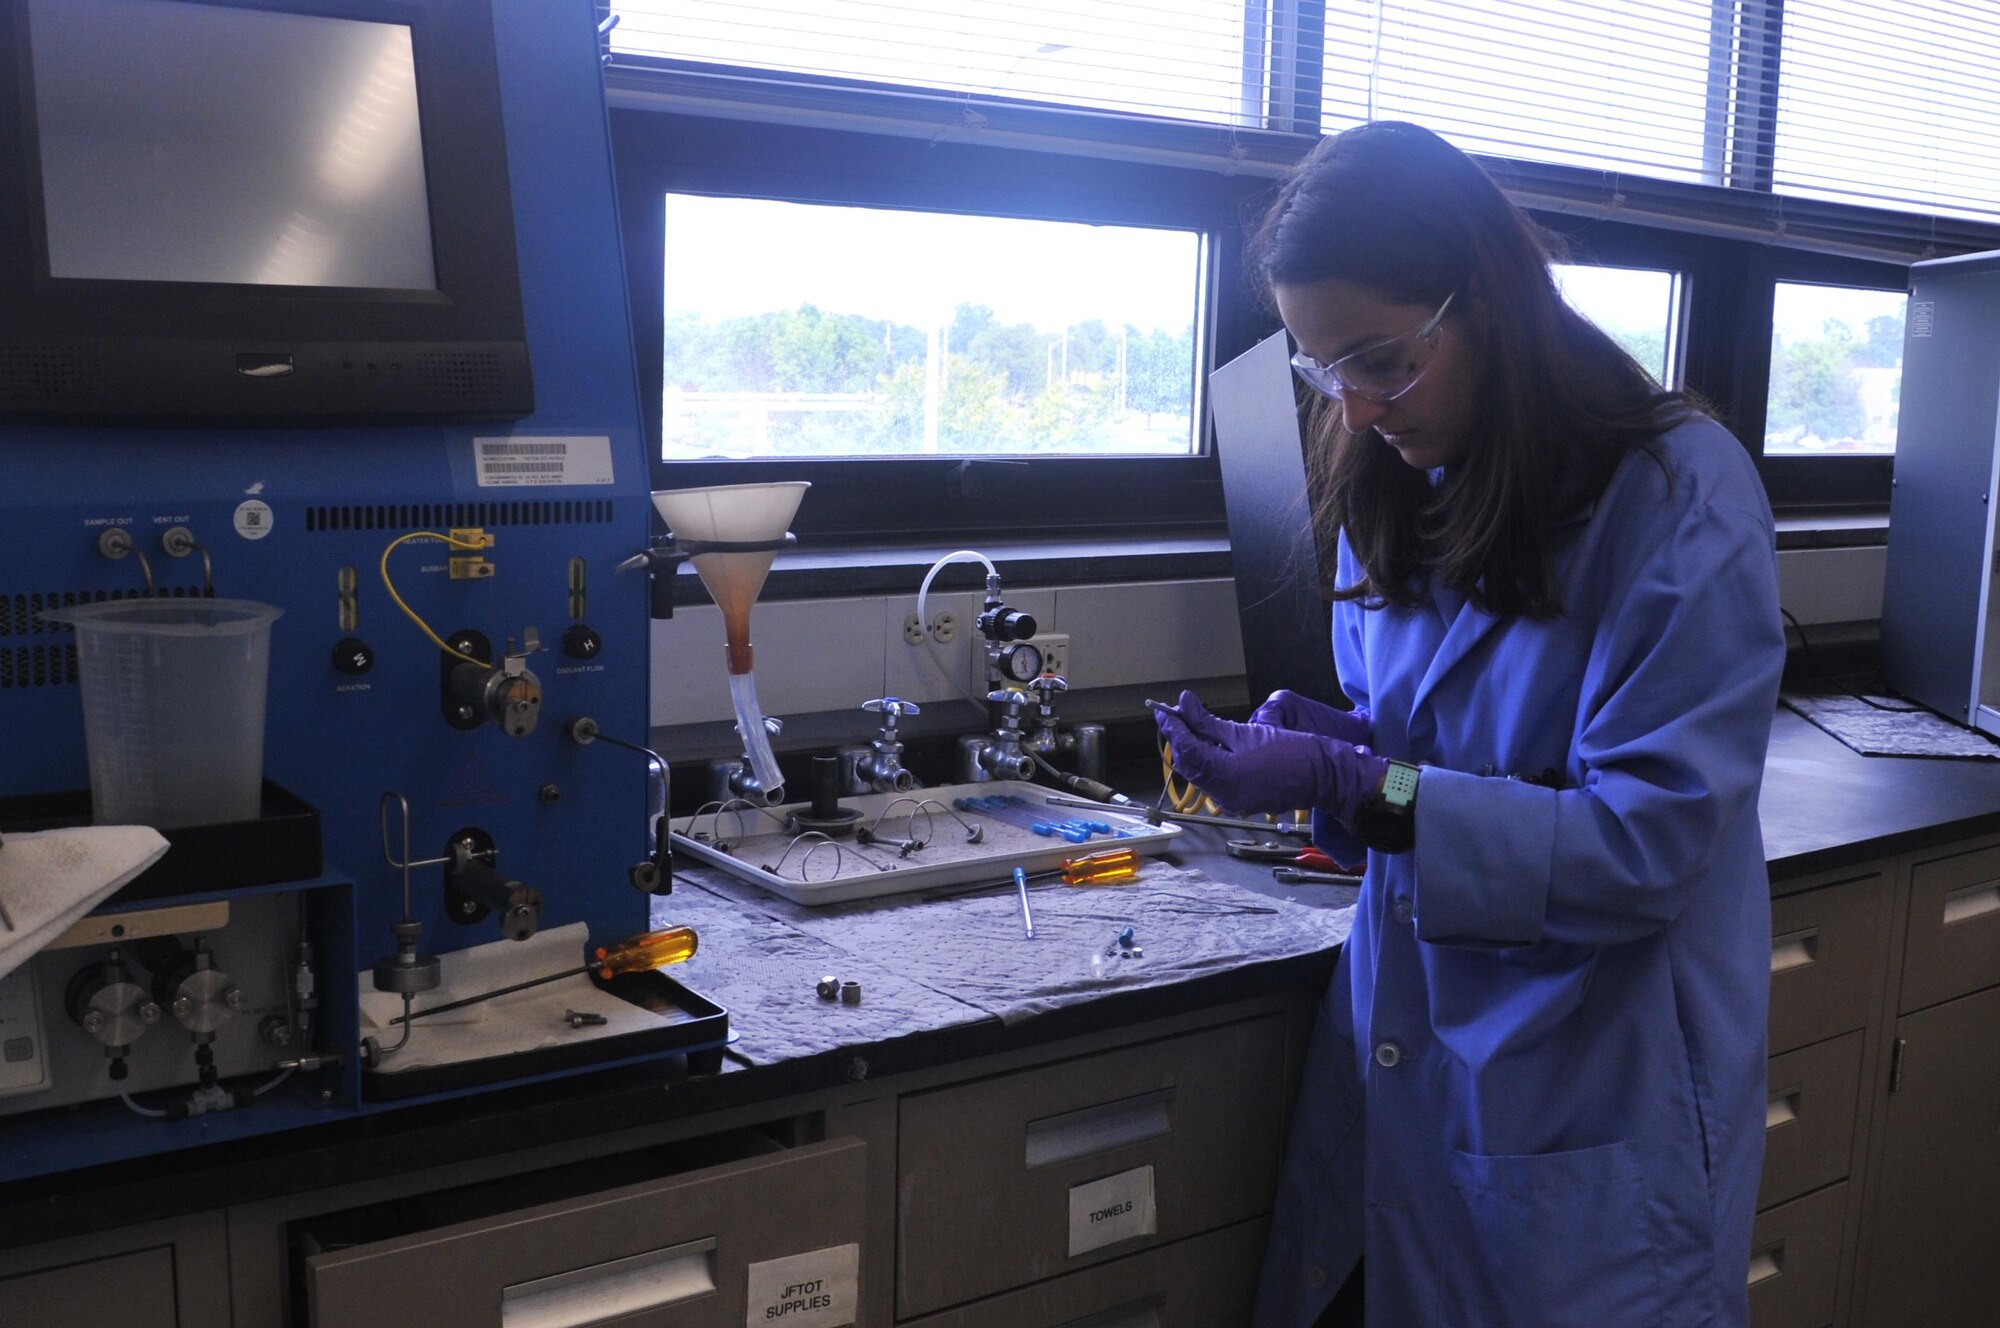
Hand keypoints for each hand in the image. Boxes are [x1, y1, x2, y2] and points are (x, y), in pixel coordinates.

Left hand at [1156, 689, 1386, 820]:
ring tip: (1192, 725)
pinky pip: (1216, 780)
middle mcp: (1224, 795)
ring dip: (1194, 750)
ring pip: (1201, 773)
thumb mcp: (1246, 732)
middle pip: (1190, 764)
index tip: (1164, 710)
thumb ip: (1209, 722)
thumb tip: (1186, 704)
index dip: (1174, 727)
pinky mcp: (1240, 801)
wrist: (1323, 774)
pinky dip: (1210, 762)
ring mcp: (1232, 801)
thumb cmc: (1292, 751)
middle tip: (1176, 715)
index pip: (1187, 749)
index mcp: (1225, 776)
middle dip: (1181, 739)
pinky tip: (1212, 744)